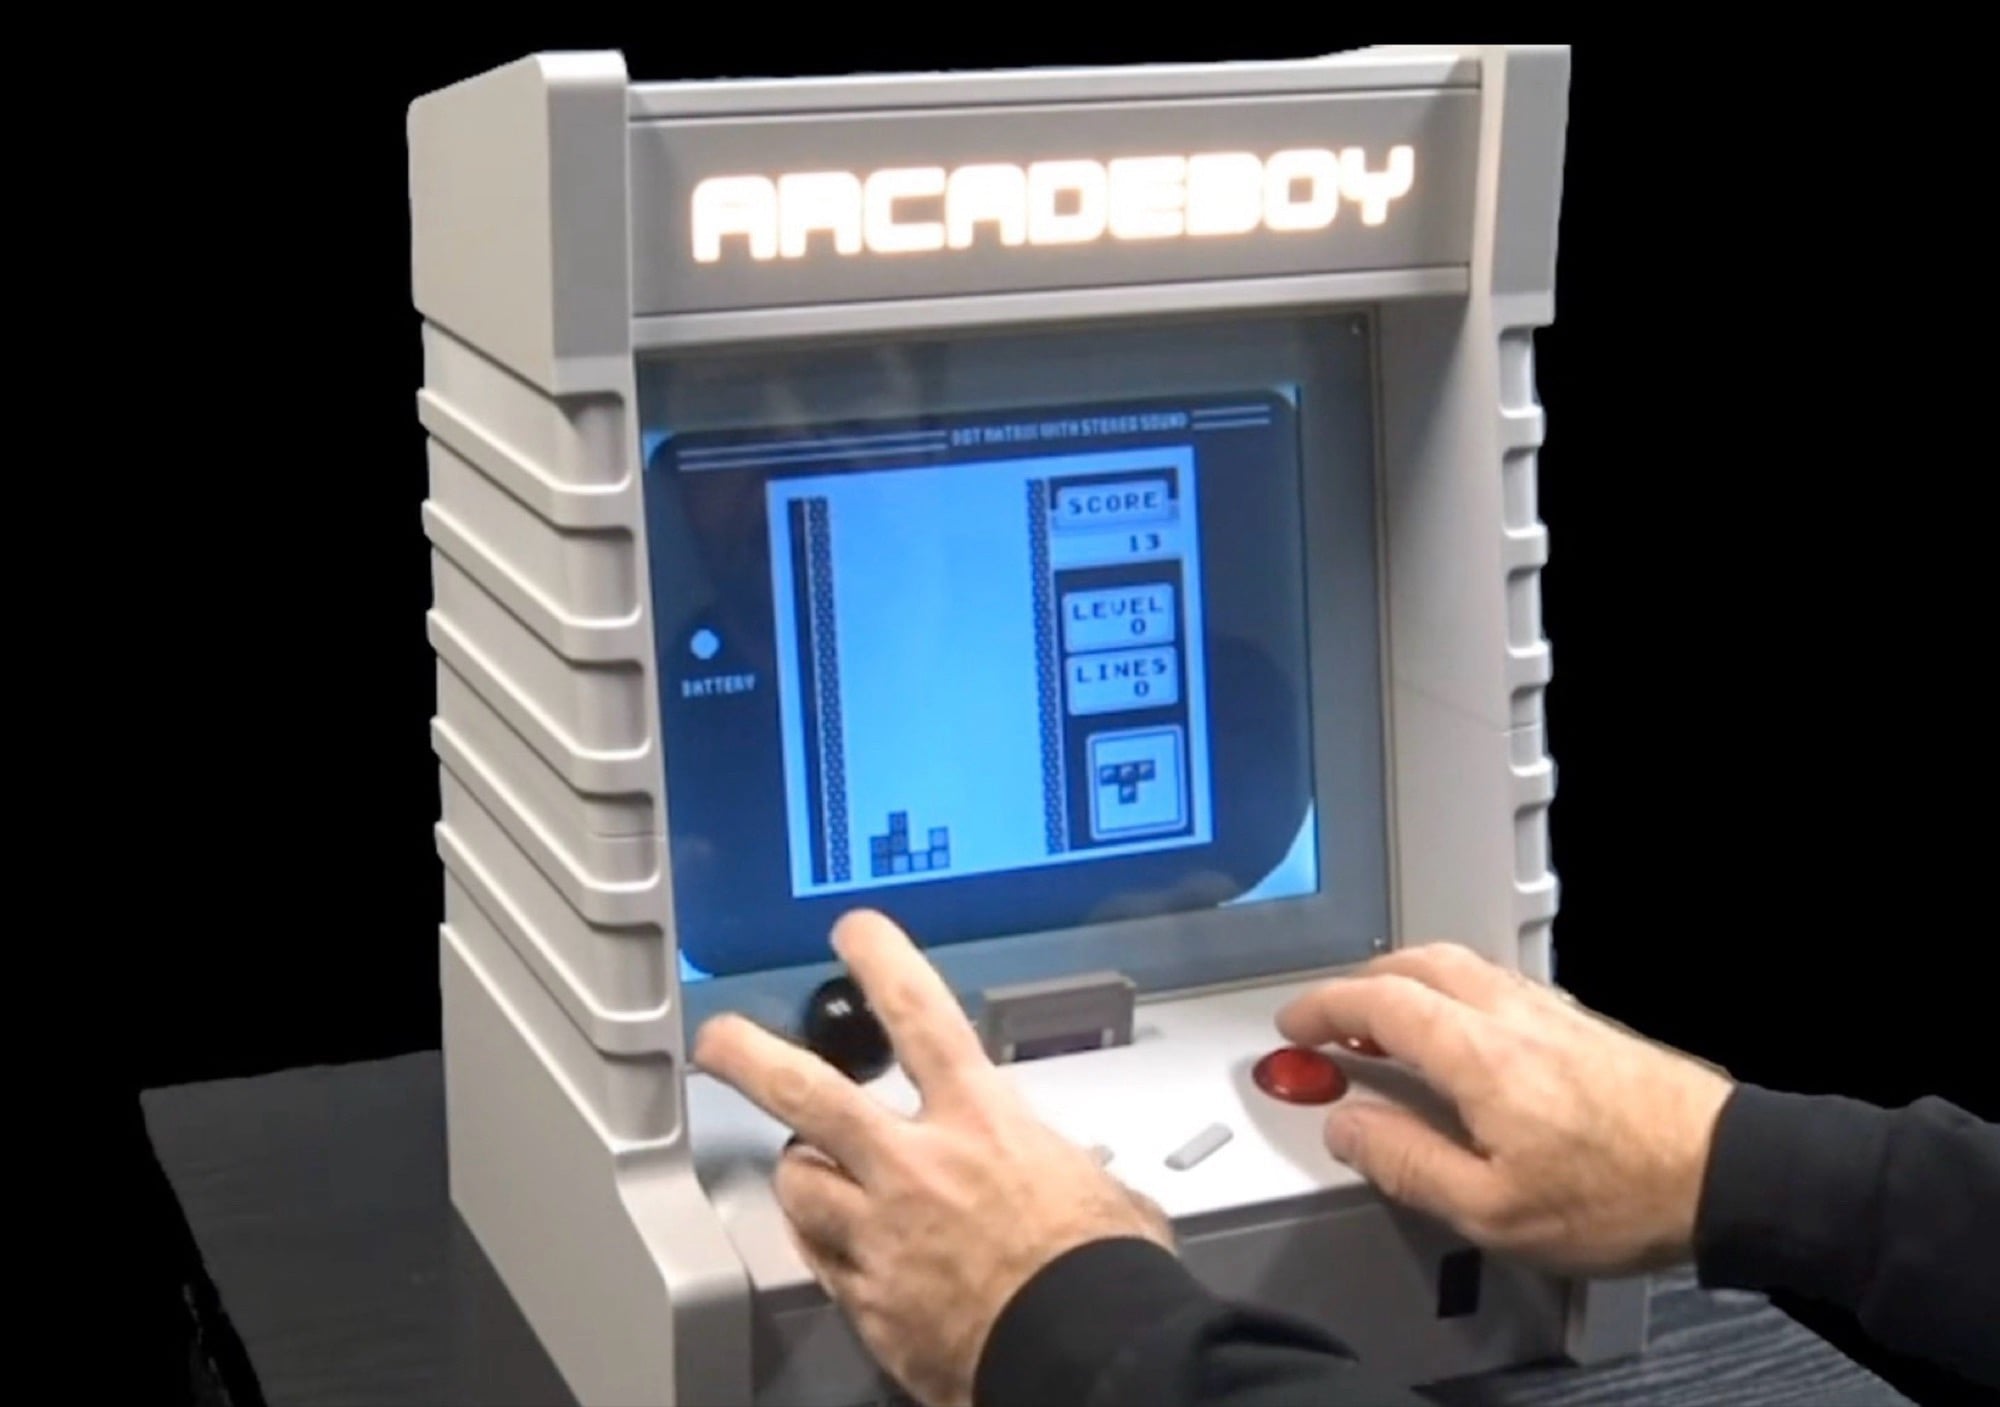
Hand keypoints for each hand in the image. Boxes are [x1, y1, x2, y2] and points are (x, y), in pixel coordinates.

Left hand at [694, 911, 1170, 1406]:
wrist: (1090, 1355)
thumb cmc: (1106, 1275)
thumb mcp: (1099, 1190)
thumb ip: (1058, 1168)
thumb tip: (1070, 1179)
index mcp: (984, 1124)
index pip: (921, 1017)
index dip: (882, 963)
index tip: (854, 933)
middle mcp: (919, 1169)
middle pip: (810, 1095)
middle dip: (752, 1059)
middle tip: (718, 1039)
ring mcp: (883, 1237)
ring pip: (799, 1188)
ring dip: (802, 1178)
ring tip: (811, 1176)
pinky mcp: (869, 1305)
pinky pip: (822, 1264)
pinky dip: (827, 1252)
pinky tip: (840, 1251)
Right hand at [1278, 944, 1733, 1276]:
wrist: (1724, 1174)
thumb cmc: (1619, 1196)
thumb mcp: (1491, 1210)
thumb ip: (1407, 1163)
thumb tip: (1347, 1127)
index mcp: (1477, 1054)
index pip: (1377, 1003)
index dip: (1323, 1008)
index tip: (1295, 1027)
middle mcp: (1511, 1016)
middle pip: (1416, 964)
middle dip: (1361, 983)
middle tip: (1331, 1019)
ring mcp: (1551, 1014)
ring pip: (1459, 967)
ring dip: (1407, 982)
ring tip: (1385, 1024)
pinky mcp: (1582, 1026)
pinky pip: (1496, 985)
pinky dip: (1452, 993)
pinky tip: (1459, 1035)